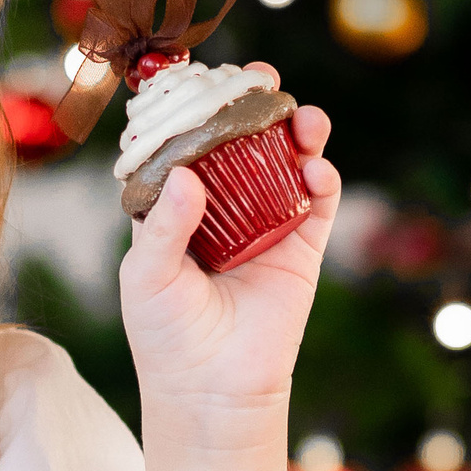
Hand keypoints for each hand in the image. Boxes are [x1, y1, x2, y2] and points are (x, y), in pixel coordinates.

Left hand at [116, 71, 338, 421]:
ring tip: (302, 117)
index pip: (191, 145)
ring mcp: (266, 226)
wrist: (210, 391)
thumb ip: (165, 225)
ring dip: (298, 134)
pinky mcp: (302, 251)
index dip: (201, 109)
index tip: (207, 79)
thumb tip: (189, 176)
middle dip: (257, 108)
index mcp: (178, 207)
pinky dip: (322, 179)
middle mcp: (225, 208)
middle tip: (264, 81)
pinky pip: (319, 204)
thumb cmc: (165, 334)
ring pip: (287, 165)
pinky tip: (316, 166)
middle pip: (246, 144)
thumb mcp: (147, 276)